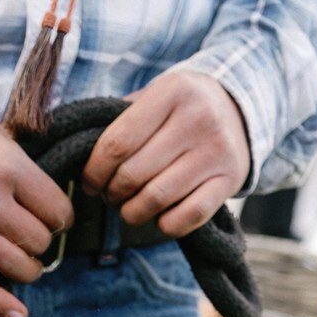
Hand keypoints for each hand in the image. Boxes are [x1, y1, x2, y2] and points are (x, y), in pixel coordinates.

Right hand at [0, 107, 73, 316]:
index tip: (55, 220)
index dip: (61, 218)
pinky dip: (2, 304)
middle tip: (31, 238)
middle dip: (40, 243)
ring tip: (21, 262)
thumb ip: (20, 159)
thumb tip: (45, 192)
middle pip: (38, 240)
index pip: (56, 208)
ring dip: (25, 269)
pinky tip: (18, 313)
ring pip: (18, 266)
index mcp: (7, 166)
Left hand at [82, 71, 250, 237]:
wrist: (240, 108)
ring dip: (132, 213)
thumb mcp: (151, 98)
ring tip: (130, 207)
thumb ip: (118, 121)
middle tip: (111, 195)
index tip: (91, 183)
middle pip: (132, 176)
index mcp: (171, 92)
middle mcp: (198, 118)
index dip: (94, 172)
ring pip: (155, 200)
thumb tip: (77, 155)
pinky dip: (165, 225)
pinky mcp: (230, 179)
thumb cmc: (178, 110)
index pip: (116, 145)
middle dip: (112, 194)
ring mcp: (217, 150)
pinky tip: (160, 215)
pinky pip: (186, 218)